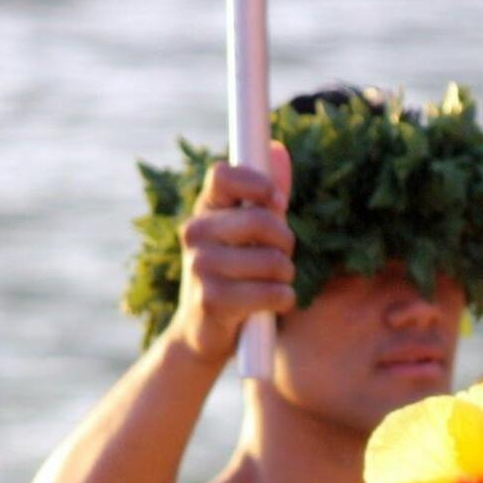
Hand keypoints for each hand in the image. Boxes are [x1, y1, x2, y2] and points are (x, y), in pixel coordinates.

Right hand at [167, 141, 295, 363]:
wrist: (202, 334)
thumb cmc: (234, 276)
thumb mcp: (248, 234)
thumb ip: (265, 195)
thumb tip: (278, 149)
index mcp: (205, 211)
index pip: (224, 174)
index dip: (258, 183)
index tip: (277, 202)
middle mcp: (195, 233)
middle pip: (261, 220)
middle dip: (286, 241)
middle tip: (282, 256)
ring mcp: (201, 267)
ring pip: (273, 261)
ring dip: (286, 276)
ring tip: (273, 284)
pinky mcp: (212, 301)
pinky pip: (273, 293)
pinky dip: (284, 300)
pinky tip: (271, 305)